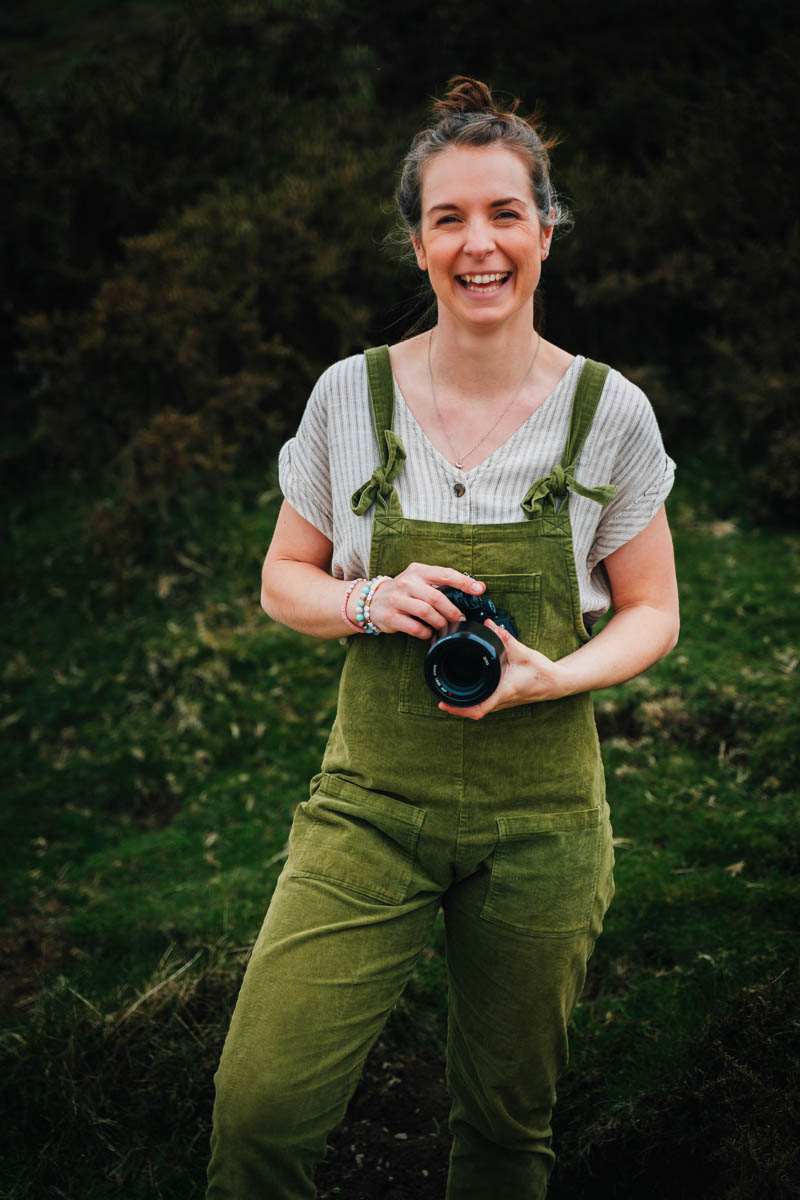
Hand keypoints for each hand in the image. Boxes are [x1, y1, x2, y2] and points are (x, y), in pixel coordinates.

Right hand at [364, 563, 484, 638]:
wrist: (371, 600)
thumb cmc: (403, 591)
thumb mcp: (418, 580)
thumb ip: (438, 584)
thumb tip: (468, 594)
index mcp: (417, 571)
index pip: (445, 574)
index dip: (464, 582)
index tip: (480, 589)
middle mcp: (406, 582)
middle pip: (437, 597)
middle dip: (452, 611)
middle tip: (460, 619)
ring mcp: (397, 600)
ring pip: (427, 612)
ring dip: (440, 622)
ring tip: (445, 627)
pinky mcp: (390, 617)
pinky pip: (415, 628)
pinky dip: (426, 633)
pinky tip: (429, 633)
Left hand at [438, 620, 566, 718]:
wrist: (556, 683)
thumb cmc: (541, 670)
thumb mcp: (524, 652)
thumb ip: (505, 639)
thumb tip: (489, 624)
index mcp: (504, 691)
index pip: (479, 707)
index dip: (460, 708)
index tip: (444, 703)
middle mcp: (502, 701)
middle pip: (473, 712)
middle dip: (455, 707)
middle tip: (439, 696)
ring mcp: (503, 703)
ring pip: (478, 710)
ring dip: (463, 706)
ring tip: (447, 696)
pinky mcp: (504, 700)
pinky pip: (484, 705)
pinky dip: (472, 702)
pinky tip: (464, 694)